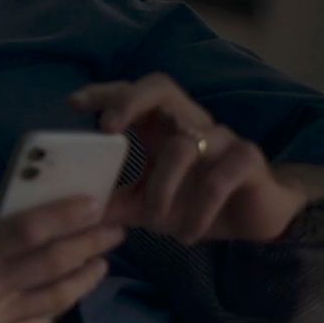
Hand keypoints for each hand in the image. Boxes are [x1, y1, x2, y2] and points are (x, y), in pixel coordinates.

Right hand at [0, 198, 121, 322]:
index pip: (26, 230)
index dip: (64, 215)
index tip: (91, 203)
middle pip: (52, 261)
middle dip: (89, 242)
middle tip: (114, 229)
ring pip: (56, 295)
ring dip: (86, 276)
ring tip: (103, 261)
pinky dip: (61, 307)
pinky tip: (72, 294)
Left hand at [71, 73, 307, 242]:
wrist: (251, 218)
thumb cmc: (192, 201)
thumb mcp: (144, 204)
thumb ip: (112, 203)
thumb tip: (72, 213)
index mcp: (160, 124)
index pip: (131, 93)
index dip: (105, 92)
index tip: (74, 103)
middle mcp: (188, 121)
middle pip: (160, 89)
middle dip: (130, 101)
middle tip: (107, 127)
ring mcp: (220, 137)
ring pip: (184, 145)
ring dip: (161, 187)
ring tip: (153, 221)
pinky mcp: (247, 160)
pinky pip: (219, 178)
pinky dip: (199, 208)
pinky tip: (187, 233)